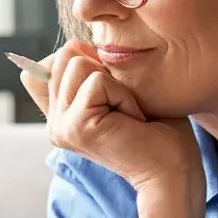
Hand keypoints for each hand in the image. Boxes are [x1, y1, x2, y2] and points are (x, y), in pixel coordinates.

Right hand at [17, 41, 198, 192]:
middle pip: (64, 56)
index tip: (110, 94)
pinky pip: (97, 81)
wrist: (172, 171)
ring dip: (115, 83)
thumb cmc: (157, 131)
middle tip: (124, 106)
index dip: (80, 62)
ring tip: (128, 114)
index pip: (44, 66)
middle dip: (103, 70)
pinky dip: (124, 95)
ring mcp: (61, 127)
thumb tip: (75, 46)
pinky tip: (133, 121)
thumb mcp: (118, 91)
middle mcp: (54, 123)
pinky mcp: (76, 127)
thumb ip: (90, 71)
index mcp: (60, 116)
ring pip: (78, 63)